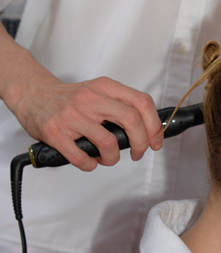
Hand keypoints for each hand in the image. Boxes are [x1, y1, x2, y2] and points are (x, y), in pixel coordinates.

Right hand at [10, 71, 162, 171]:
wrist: (33, 94)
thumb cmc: (69, 98)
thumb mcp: (98, 91)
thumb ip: (120, 105)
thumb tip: (147, 129)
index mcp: (104, 87)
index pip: (141, 102)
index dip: (154, 124)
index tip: (155, 140)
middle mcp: (90, 99)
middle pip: (131, 120)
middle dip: (140, 143)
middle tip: (137, 153)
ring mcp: (72, 115)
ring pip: (108, 143)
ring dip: (113, 158)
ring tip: (108, 158)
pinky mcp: (56, 133)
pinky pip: (82, 157)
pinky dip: (90, 165)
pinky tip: (89, 161)